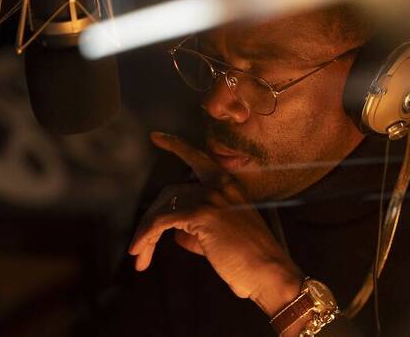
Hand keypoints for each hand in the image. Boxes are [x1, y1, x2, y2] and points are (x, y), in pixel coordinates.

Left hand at [129, 132, 303, 315]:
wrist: (269, 273)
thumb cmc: (249, 260)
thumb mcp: (225, 233)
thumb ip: (199, 225)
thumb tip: (175, 232)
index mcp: (229, 185)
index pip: (198, 159)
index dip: (176, 146)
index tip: (156, 137)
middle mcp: (219, 185)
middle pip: (170, 193)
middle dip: (150, 220)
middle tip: (140, 246)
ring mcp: (211, 197)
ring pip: (163, 208)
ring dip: (146, 233)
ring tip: (139, 256)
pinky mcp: (201, 214)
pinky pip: (162, 221)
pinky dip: (146, 236)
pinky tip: (140, 252)